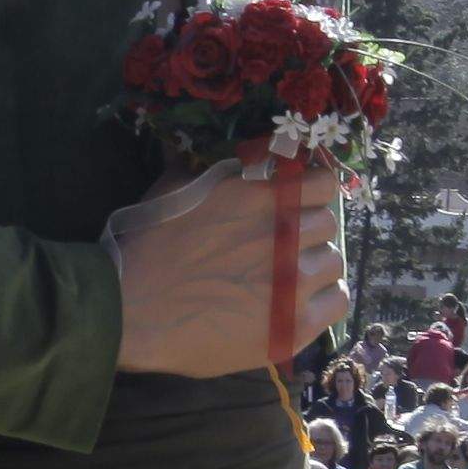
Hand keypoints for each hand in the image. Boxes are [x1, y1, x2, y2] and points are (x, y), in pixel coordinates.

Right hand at [111, 157, 349, 378]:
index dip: (310, 193)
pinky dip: (323, 299)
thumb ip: (206, 164)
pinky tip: (300, 303)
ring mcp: (295, 283)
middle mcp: (287, 235)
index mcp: (263, 198)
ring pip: (332, 263)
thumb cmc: (147, 247)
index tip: (297, 204)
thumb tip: (210, 143)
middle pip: (327, 225)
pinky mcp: (295, 325)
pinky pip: (336, 302)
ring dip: (314, 266)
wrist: (131, 310)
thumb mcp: (174, 188)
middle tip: (281, 247)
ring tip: (288, 278)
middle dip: (306, 232)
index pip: (322, 184)